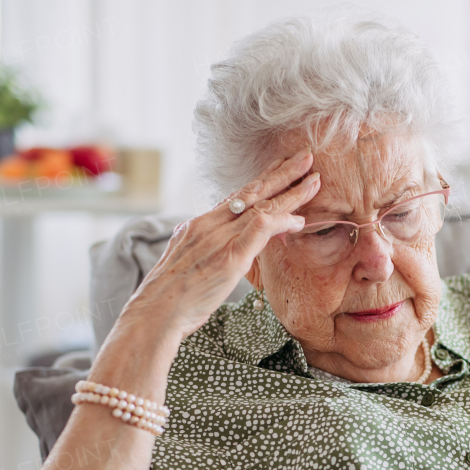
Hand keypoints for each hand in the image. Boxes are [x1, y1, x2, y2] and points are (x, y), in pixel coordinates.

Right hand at [124, 149, 320, 338]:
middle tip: (305, 157)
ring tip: (314, 180)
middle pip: (251, 191)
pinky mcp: (230, 257)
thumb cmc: (170, 297)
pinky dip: (281, 220)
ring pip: (261, 206)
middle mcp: (209, 224)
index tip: (279, 168)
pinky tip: (299, 219)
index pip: (235, 196)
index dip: (261, 181)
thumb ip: (205, 251)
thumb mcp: (187, 263)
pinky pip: (260, 229)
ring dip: (291, 192)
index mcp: (198, 224)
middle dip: (281, 172)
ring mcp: (220, 238)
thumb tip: (218, 252)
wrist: (156, 311)